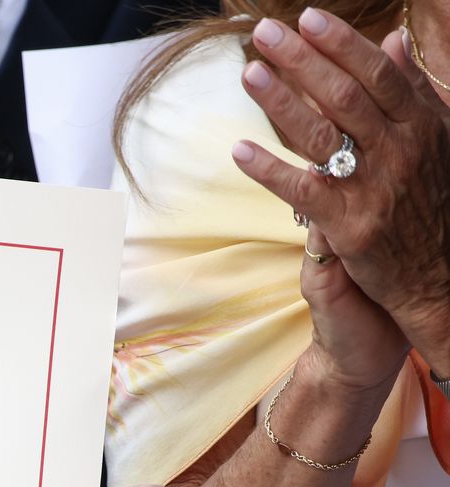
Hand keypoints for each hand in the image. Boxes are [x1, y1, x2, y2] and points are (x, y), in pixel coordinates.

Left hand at [232, 9, 449, 361]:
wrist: (441, 277)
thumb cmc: (432, 202)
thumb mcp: (436, 139)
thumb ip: (411, 91)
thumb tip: (392, 41)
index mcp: (423, 125)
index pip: (378, 73)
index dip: (341, 44)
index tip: (307, 17)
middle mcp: (403, 151)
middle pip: (346, 94)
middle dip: (304, 60)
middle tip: (266, 33)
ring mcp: (376, 188)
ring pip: (324, 134)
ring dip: (282, 101)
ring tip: (250, 73)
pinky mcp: (350, 227)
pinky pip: (304, 191)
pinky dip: (270, 169)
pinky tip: (239, 150)